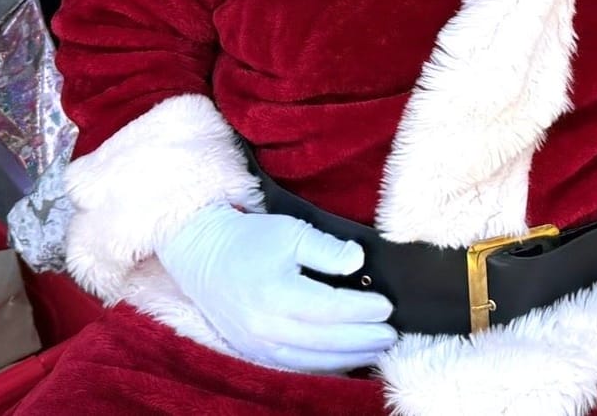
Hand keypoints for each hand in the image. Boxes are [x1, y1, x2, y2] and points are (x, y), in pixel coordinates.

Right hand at [154, 203, 395, 373]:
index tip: (388, 306)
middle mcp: (266, 326)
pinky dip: (323, 366)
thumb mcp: (291, 231)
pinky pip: (294, 365)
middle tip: (393, 336)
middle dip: (363, 340)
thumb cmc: (250, 239)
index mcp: (276, 294)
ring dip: (348, 357)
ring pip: (311, 359)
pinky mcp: (253, 350)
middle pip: (325, 340)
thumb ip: (326, 248)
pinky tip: (346, 362)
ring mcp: (257, 343)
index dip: (362, 310)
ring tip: (378, 351)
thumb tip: (357, 261)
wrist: (203, 256)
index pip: (330, 308)